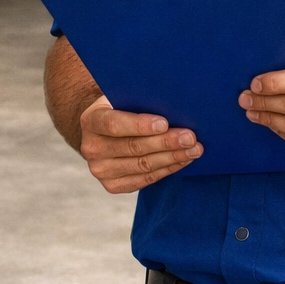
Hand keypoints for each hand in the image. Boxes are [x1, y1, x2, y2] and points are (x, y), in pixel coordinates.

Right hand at [78, 96, 201, 193]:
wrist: (105, 132)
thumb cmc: (121, 108)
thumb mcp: (123, 98)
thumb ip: (140, 100)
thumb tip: (173, 104)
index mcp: (90, 121)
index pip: (114, 124)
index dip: (140, 125)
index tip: (165, 123)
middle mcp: (91, 148)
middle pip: (133, 148)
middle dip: (165, 142)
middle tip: (190, 137)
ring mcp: (101, 170)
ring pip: (143, 166)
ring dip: (172, 158)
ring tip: (194, 150)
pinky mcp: (113, 186)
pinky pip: (145, 179)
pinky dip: (167, 169)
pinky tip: (183, 160)